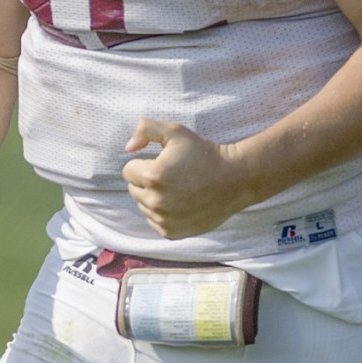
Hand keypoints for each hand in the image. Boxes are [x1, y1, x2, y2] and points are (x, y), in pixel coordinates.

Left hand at [123, 120, 249, 238]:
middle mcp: (156, 201)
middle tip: (171, 174)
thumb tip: (128, 147)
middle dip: (146, 180)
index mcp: (153, 175)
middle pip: (133, 189)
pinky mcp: (171, 232)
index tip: (162, 162)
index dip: (144, 163)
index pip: (128, 170)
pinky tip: (180, 203)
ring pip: (143, 206)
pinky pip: (154, 221)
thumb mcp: (176, 131)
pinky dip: (162, 213)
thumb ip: (146, 129)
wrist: (233, 180)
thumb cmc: (204, 153)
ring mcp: (163, 220)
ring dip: (154, 197)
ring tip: (178, 188)